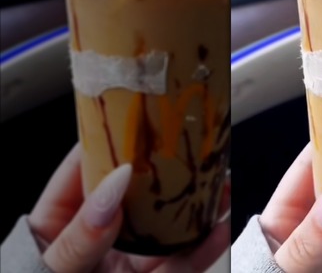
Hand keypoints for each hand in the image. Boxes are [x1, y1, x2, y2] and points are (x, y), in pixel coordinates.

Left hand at [28, 144, 229, 272]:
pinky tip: (222, 223)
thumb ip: (81, 235)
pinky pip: (182, 261)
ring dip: (193, 201)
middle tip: (186, 139)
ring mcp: (127, 262)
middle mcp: (98, 240)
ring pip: (165, 224)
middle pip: (134, 194)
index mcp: (59, 226)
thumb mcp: (51, 272)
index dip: (107, 140)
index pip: (83, 171)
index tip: (132, 113)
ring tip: (217, 174)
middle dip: (162, 167)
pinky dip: (205, 243)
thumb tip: (113, 186)